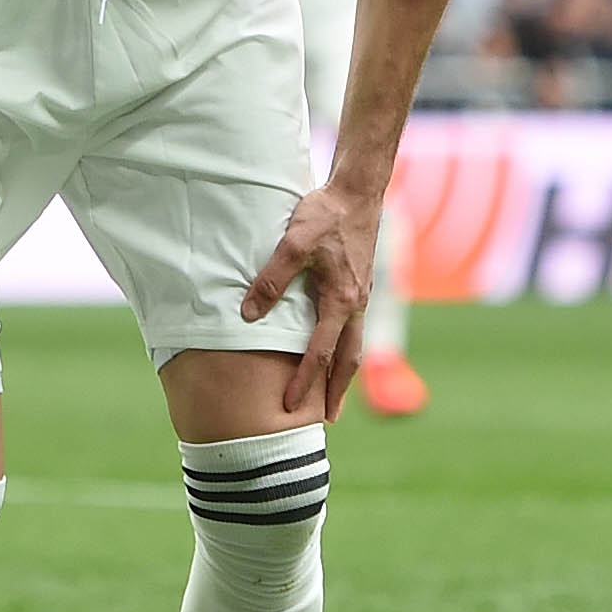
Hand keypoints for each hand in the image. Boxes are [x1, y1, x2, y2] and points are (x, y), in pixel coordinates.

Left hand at [241, 180, 374, 419]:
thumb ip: (271, 281)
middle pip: (349, 359)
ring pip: (355, 344)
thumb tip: (249, 315)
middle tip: (327, 419)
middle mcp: (356, 304)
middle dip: (337, 392)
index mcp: (341, 300)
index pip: (320, 353)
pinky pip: (354, 327)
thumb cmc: (325, 215)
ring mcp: (361, 296)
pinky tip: (334, 350)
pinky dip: (345, 348)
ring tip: (333, 396)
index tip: (290, 406)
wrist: (357, 191)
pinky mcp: (360, 286)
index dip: (303, 382)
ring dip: (343, 372)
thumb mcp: (293, 244)